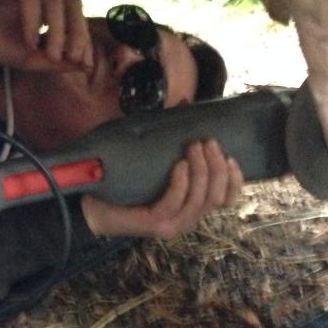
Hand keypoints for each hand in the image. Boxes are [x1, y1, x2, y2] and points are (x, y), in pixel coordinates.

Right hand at [0, 0, 92, 71]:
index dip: (83, 37)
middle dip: (77, 33)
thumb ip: (52, 61)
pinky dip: (33, 20)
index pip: (75, 14)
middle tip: (71, 58)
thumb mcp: (26, 57)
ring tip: (49, 54)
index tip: (84, 62)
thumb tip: (84, 65)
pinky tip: (28, 40)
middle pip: (71, 2)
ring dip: (56, 30)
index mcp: (47, 0)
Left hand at [80, 140, 243, 238]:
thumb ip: (173, 140)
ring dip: (201, 171)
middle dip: (216, 167)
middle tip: (207, 142)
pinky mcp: (155, 224)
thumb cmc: (124, 182)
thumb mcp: (155, 160)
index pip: (225, 200)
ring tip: (194, 147)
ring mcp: (172, 224)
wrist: (92, 206)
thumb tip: (185, 103)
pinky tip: (179, 165)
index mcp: (191, 207)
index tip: (231, 157)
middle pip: (216, 196)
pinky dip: (181, 183)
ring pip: (199, 199)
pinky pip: (174, 202)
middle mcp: (186, 219)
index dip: (235, 181)